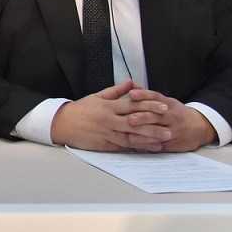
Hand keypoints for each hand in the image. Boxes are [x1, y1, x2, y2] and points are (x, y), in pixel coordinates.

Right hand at [50, 79, 172, 151]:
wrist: (62, 124)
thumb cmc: (80, 109)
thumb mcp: (97, 96)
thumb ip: (116, 91)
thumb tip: (132, 82)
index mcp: (108, 106)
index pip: (133, 105)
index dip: (149, 105)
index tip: (164, 106)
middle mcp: (109, 120)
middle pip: (135, 122)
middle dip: (153, 124)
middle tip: (169, 126)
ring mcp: (107, 133)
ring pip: (131, 136)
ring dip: (148, 139)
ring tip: (163, 140)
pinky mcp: (104, 145)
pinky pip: (123, 147)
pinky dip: (136, 148)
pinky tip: (147, 148)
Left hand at [124, 89, 216, 152]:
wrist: (201, 127)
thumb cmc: (177, 113)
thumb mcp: (167, 102)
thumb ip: (148, 96)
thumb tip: (131, 84)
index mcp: (169, 104)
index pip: (156, 97)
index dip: (143, 95)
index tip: (131, 94)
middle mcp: (172, 116)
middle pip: (157, 116)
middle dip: (143, 118)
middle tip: (129, 119)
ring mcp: (175, 130)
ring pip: (159, 132)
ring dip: (144, 134)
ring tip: (130, 135)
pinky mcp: (175, 144)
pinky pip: (161, 144)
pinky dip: (149, 145)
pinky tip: (138, 146)